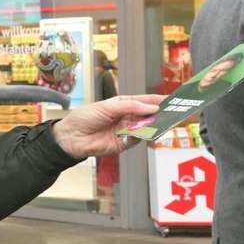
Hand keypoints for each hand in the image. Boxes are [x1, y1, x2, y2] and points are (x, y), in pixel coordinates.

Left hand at [52, 94, 167, 157]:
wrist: (71, 137)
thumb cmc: (85, 117)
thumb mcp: (107, 107)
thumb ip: (130, 106)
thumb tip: (152, 108)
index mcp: (123, 104)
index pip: (145, 101)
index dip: (158, 100)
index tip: (172, 101)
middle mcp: (127, 117)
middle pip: (149, 115)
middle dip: (160, 114)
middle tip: (172, 114)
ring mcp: (126, 130)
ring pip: (145, 128)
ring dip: (152, 126)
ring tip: (161, 123)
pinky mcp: (124, 143)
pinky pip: (137, 140)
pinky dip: (139, 137)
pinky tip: (138, 134)